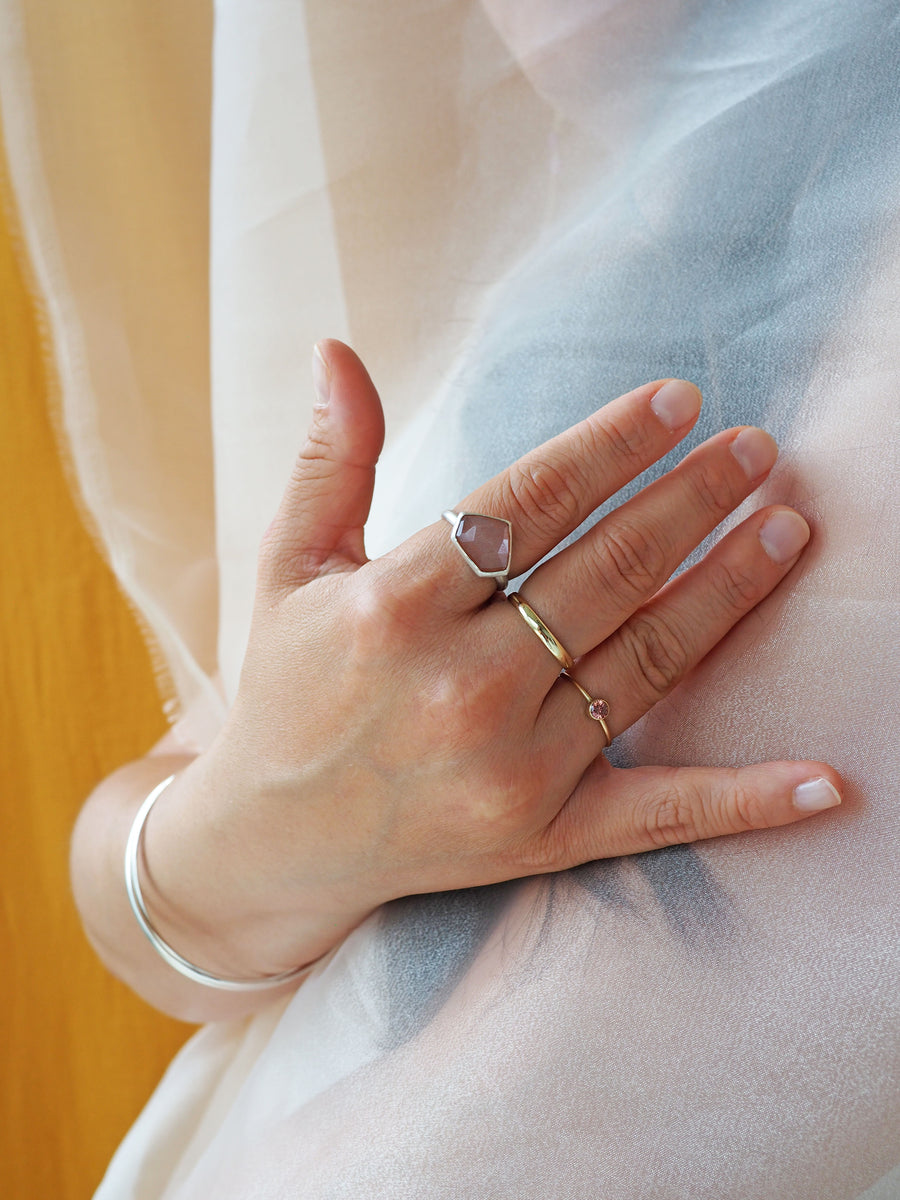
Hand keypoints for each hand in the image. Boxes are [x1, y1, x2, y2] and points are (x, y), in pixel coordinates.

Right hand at [146, 341, 841, 979]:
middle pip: (607, 571)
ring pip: (649, 660)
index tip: (679, 400)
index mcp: (394, 607)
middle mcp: (460, 687)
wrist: (275, 844)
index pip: (528, 503)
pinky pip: (658, 813)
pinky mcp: (543, 836)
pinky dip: (744, 800)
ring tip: (789, 527)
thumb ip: (328, 463)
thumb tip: (336, 350)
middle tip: (758, 449)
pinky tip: (826, 780)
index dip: (612, 446)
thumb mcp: (285, 569)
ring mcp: (511, 769)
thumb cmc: (287, 690)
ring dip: (729, 590)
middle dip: (692, 500)